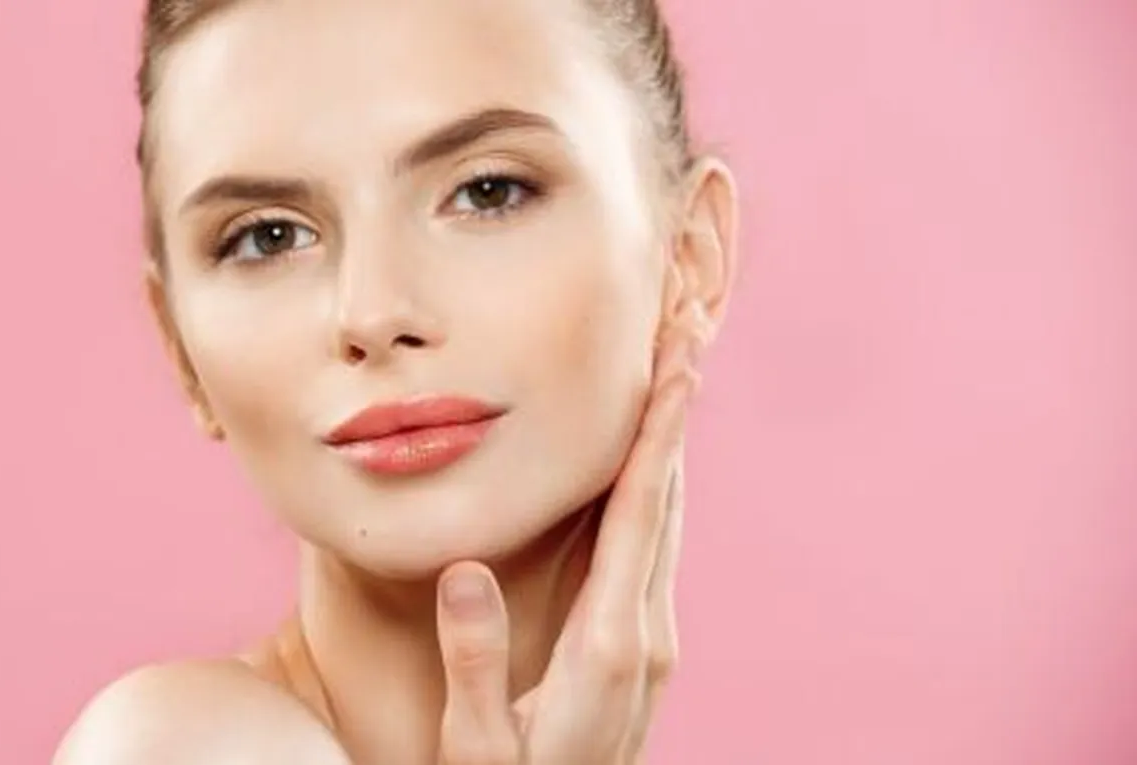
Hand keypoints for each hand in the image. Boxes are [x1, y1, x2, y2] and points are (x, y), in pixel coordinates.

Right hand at [434, 321, 692, 763]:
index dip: (660, 436)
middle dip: (677, 415)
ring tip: (673, 378)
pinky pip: (653, 549)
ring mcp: (649, 641)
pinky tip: (644, 468)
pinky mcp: (640, 649)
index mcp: (609, 645)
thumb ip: (474, 659)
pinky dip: (655, 491)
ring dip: (670, 446)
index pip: (640, 517)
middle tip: (686, 335)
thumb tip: (465, 569)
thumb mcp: (478, 743)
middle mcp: (644, 633)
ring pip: (667, 522)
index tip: (680, 366)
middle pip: (669, 501)